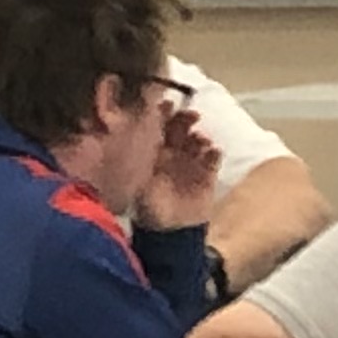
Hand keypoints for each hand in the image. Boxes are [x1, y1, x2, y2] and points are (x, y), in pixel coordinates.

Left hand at [138, 106, 221, 229]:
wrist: (170, 233)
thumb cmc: (149, 208)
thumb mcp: (137, 184)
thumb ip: (133, 166)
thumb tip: (122, 144)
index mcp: (153, 152)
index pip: (158, 125)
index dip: (162, 113)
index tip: (166, 105)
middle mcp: (172, 152)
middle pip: (181, 127)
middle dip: (185, 119)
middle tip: (191, 116)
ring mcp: (191, 162)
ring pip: (198, 139)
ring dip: (200, 136)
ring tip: (201, 139)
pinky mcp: (207, 173)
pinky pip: (214, 158)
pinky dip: (214, 153)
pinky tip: (213, 151)